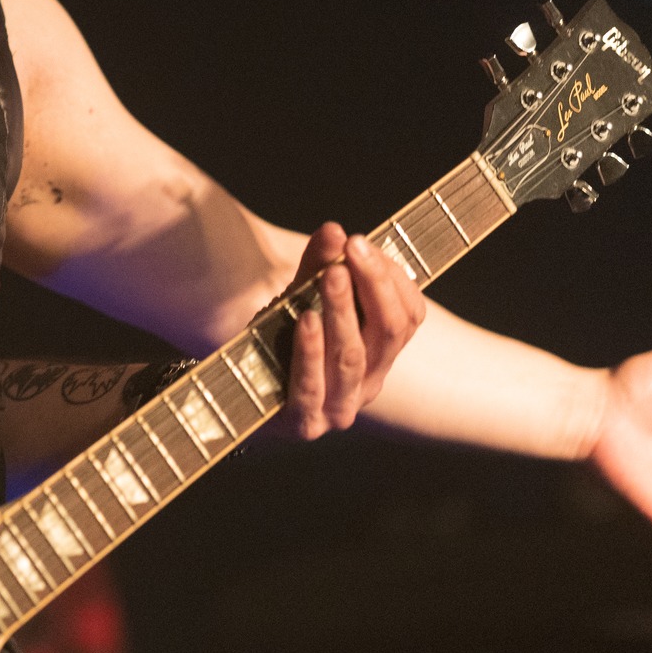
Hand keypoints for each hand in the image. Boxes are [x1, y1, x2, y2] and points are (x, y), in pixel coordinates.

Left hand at [282, 222, 425, 438]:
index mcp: (381, 354)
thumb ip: (317, 267)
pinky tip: (306, 319)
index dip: (392, 277)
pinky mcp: (304, 422)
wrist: (242, 393)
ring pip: (352, 356)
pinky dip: (310, 350)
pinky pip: (311, 386)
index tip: (362, 243)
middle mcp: (370, 382)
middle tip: (353, 248)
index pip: (409, 316)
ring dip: (343, 311)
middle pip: (390, 331)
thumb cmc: (282, 342)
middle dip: (374, 284)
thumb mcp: (302, 299)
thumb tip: (334, 230)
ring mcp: (340, 407)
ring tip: (332, 275)